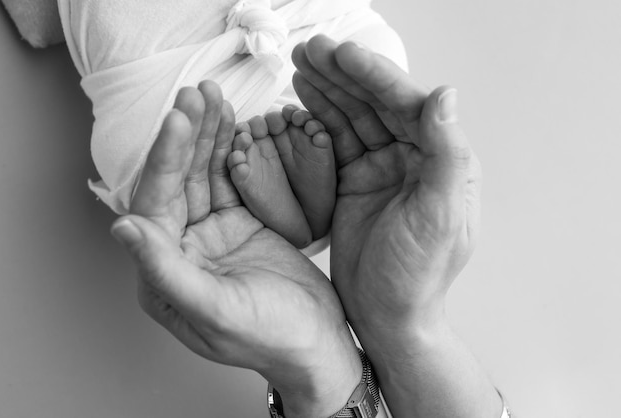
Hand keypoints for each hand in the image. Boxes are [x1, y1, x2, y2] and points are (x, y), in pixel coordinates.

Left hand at [111, 82, 360, 417]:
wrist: (317, 342)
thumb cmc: (270, 337)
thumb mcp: (218, 311)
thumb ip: (166, 272)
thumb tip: (121, 228)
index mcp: (163, 274)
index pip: (155, 204)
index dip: (167, 159)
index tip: (181, 119)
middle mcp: (179, 249)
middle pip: (177, 181)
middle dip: (187, 135)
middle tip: (198, 94)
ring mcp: (209, 234)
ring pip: (202, 174)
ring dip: (206, 135)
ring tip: (213, 96)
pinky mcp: (237, 224)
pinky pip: (229, 180)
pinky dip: (230, 150)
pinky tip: (232, 122)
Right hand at [292, 36, 499, 417]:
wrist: (387, 317)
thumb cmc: (418, 276)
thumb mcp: (438, 218)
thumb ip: (447, 155)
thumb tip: (446, 94)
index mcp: (440, 161)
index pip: (407, 105)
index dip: (373, 76)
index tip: (341, 54)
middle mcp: (412, 159)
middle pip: (375, 104)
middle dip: (343, 74)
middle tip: (309, 49)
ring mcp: (381, 170)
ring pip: (352, 118)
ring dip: (327, 90)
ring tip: (300, 64)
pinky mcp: (354, 184)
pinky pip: (334, 144)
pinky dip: (317, 121)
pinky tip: (300, 101)